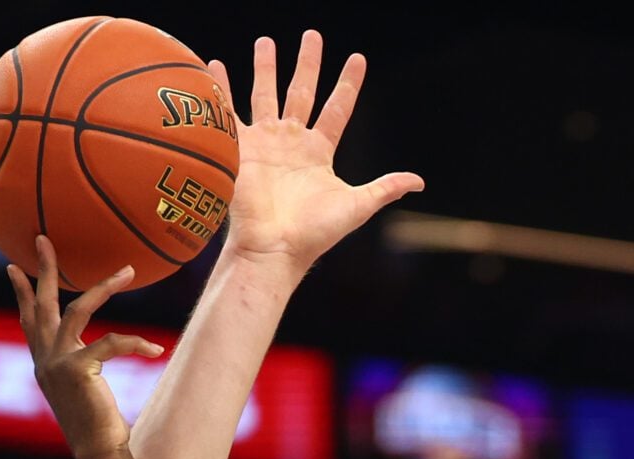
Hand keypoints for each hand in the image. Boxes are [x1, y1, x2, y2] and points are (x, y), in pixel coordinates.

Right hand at [8, 237, 164, 458]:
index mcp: (44, 364)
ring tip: (127, 270)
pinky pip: (111, 342)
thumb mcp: (84, 391)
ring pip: (78, 310)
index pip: (29, 320)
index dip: (21, 293)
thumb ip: (81, 367)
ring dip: (104, 288)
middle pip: (42, 303)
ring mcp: (57, 363)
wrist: (98, 455)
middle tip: (43, 238)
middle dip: (43, 269)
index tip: (14, 267)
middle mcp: (44, 360)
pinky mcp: (77, 370)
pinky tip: (156, 348)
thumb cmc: (98, 428)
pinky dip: (136, 343)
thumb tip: (92, 357)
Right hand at [208, 32, 422, 273]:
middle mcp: (292, 142)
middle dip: (307, 63)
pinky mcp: (240, 148)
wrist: (273, 248)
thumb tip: (419, 181)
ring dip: (266, 67)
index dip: (348, 84)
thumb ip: (385, 188)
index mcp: (320, 152)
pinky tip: (215, 65)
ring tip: (266, 41)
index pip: (338, 108)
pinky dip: (222, 88)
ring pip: (266, 94)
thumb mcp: (356, 206)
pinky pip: (229, 110)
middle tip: (312, 35)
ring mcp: (265, 143)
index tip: (358, 58)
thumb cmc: (314, 233)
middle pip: (302, 91)